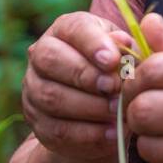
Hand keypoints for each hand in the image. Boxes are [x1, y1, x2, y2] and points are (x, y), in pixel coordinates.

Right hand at [22, 11, 135, 159]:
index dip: (92, 44)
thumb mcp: (127, 55)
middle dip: (84, 74)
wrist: (102, 113)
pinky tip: (111, 133)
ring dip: (88, 106)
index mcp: (66, 30)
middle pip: (49, 59)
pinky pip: (57, 129)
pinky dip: (87, 133)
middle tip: (114, 88)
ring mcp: (34, 90)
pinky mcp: (38, 123)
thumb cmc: (118, 73)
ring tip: (117, 112)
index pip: (73, 28)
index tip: (112, 60)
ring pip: (51, 96)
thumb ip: (129, 47)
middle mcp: (41, 55)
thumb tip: (124, 42)